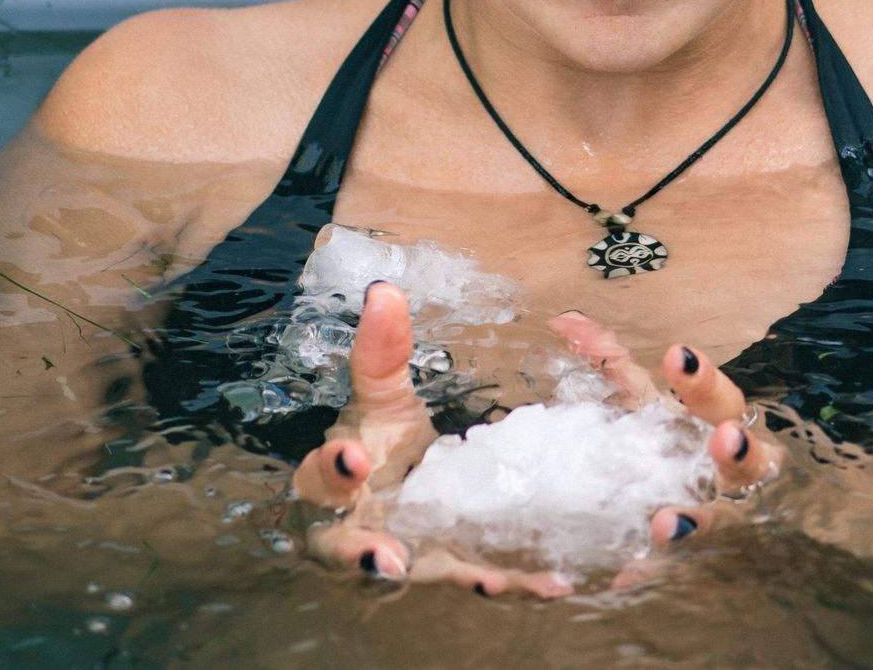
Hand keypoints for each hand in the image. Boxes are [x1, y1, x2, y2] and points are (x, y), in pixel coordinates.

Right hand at [291, 282, 573, 597]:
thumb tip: (385, 290)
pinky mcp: (446, 573)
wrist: (395, 503)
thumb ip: (381, 352)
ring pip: (417, 574)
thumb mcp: (380, 400)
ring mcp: (402, 560)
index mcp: (332, 482)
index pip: (321, 477)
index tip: (354, 454)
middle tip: (388, 556)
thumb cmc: (377, 448)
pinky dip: (513, 581)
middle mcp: (355, 533)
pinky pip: (477, 580)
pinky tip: (550, 578)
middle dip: (364, 552)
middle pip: (348, 549)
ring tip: (487, 579)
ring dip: (450, 576)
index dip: (333, 469)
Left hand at [545, 311, 782, 550]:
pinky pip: (680, 561)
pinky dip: (653, 566)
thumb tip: (562, 319)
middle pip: (743, 452)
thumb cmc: (673, 439)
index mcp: (711, 418)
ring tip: (669, 522)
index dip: (698, 376)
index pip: (711, 393)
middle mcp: (726, 463)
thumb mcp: (646, 400)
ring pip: (719, 517)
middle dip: (737, 448)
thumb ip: (609, 362)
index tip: (677, 356)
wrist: (722, 503)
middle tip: (724, 440)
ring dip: (697, 518)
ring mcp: (721, 510)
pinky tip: (627, 572)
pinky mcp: (698, 550)